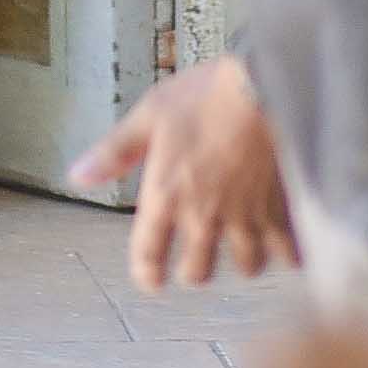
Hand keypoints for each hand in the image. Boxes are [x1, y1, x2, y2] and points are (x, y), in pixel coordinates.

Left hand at [72, 53, 297, 287]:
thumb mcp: (148, 116)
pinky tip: (289, 248)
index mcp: (166, 196)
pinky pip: (289, 250)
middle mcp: (205, 216)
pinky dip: (289, 255)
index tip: (152, 282)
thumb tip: (78, 177)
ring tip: (242, 253)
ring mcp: (246, 217)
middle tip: (196, 263)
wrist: (263, 85)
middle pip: (199, 272)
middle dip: (195, 272)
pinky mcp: (281, 209)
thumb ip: (115, 153)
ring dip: (243, 263)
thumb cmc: (204, 96)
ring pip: (247, 266)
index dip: (147, 275)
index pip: (149, 254)